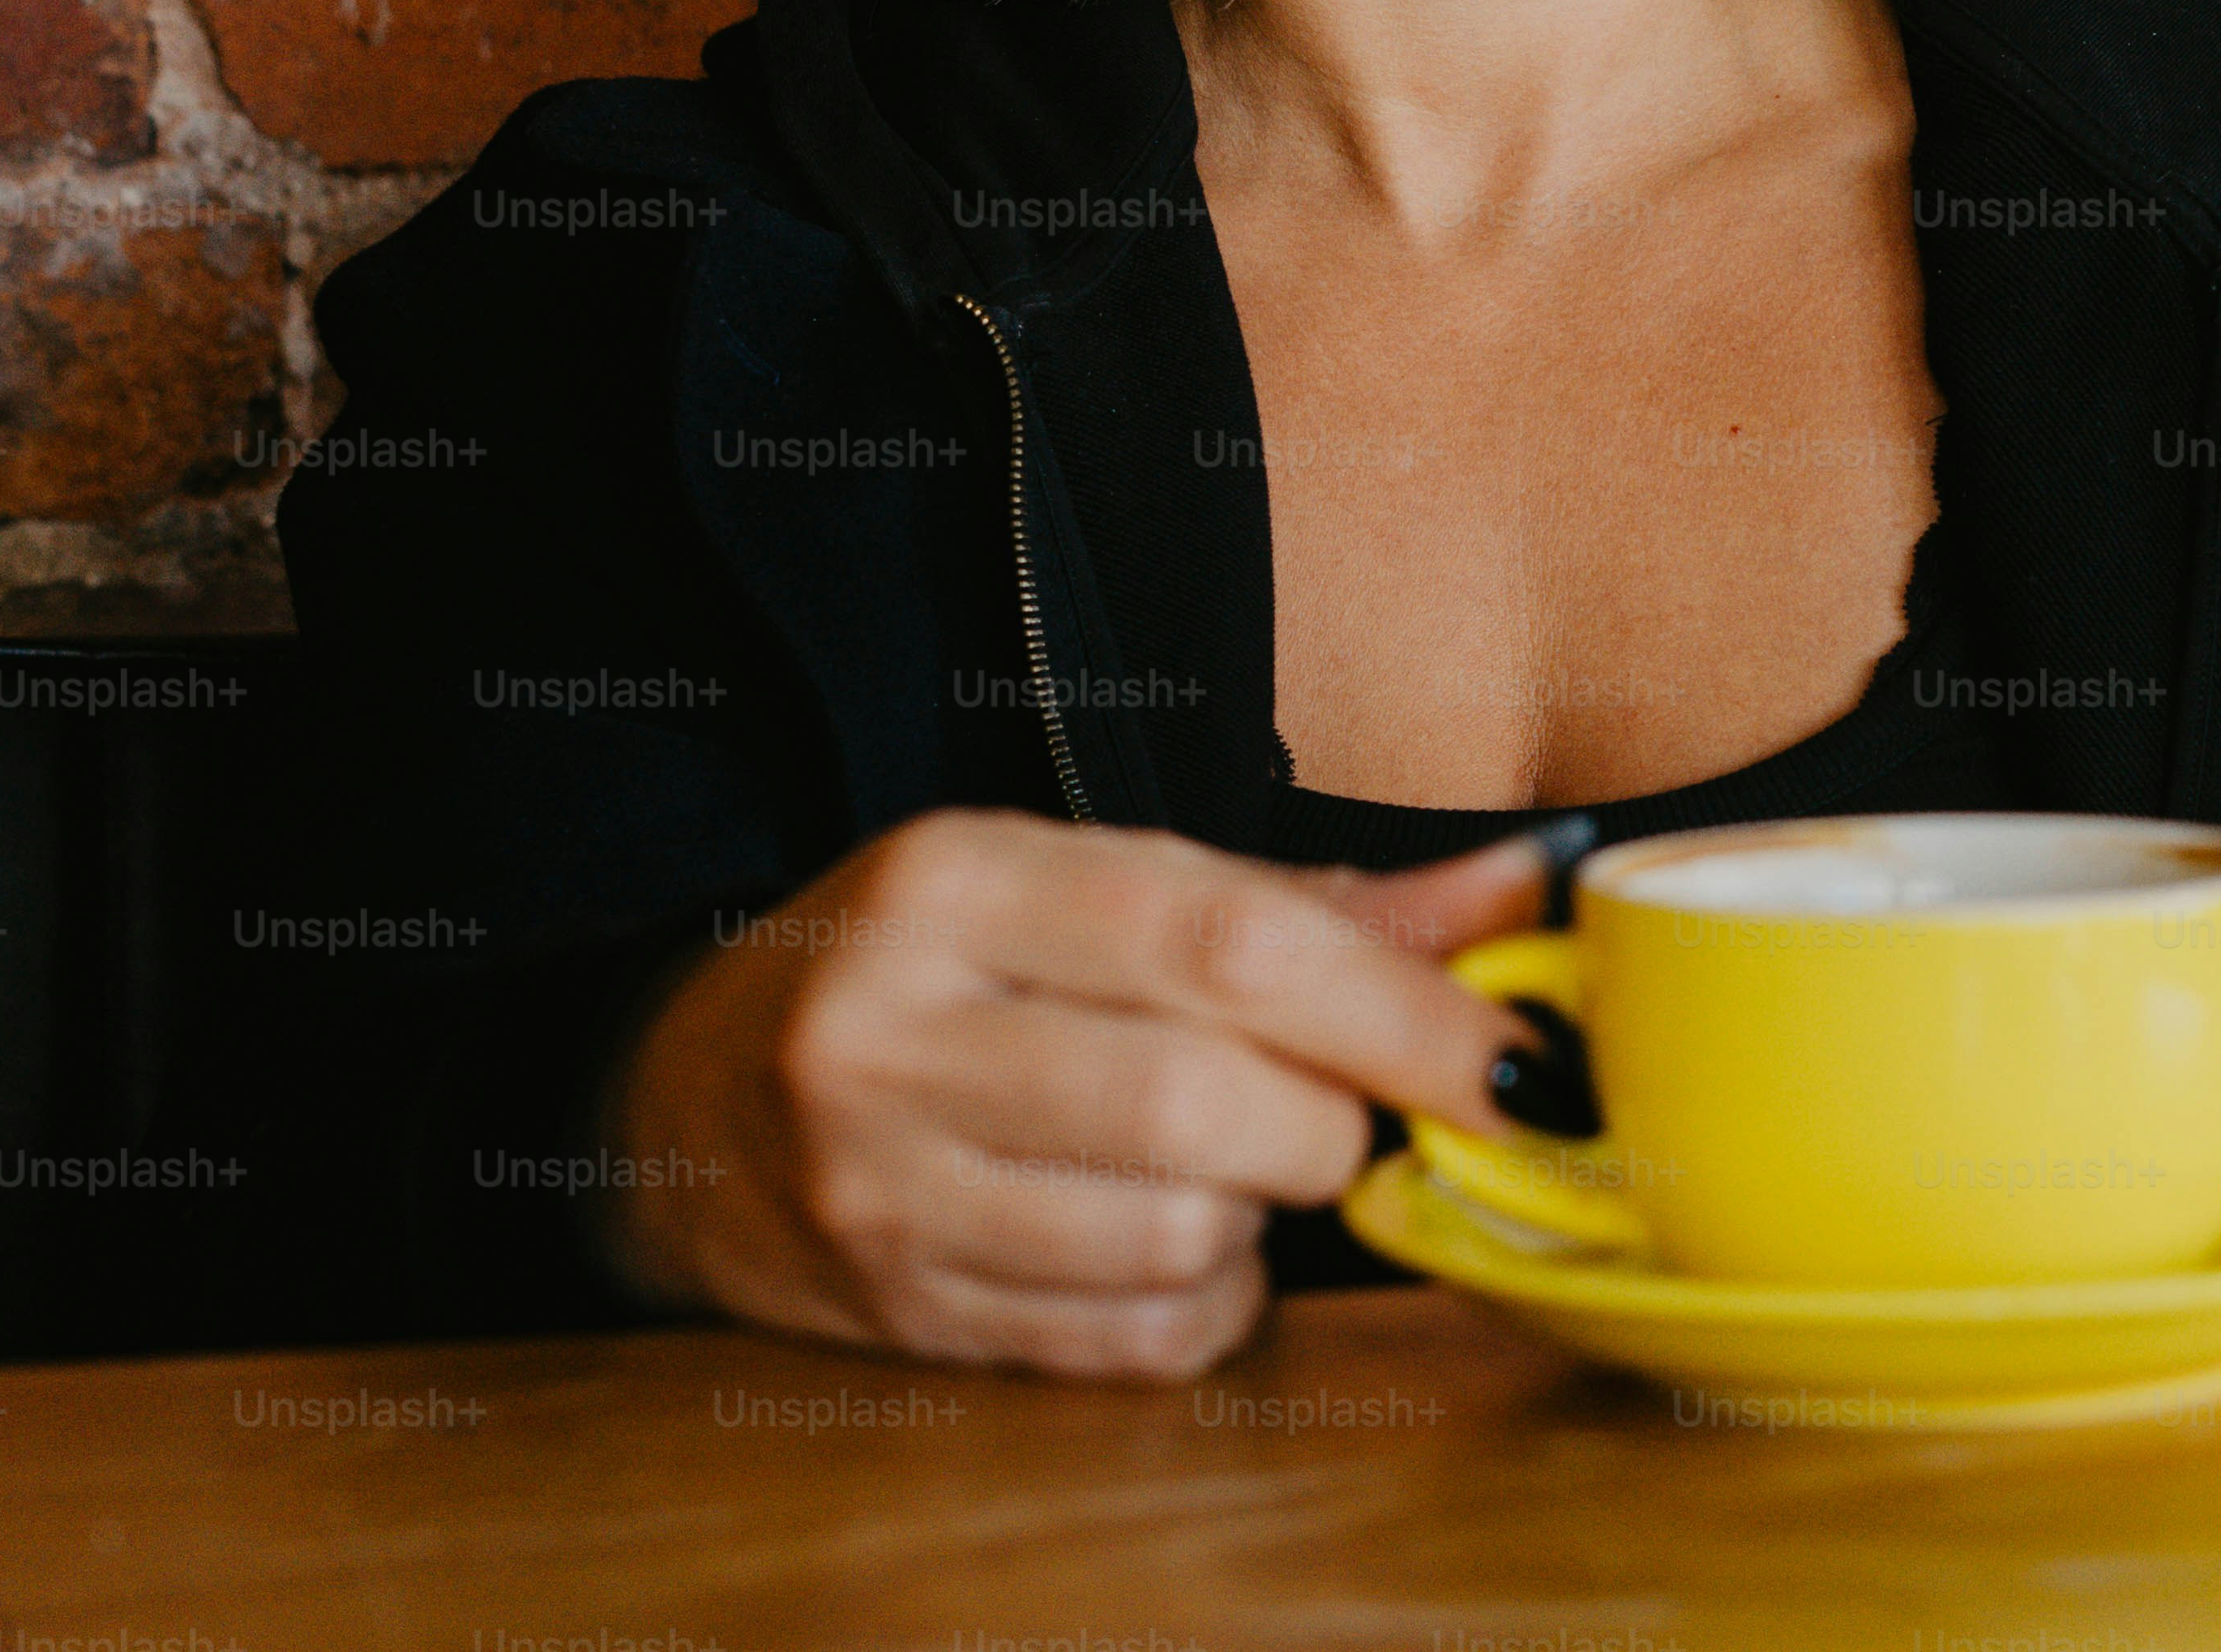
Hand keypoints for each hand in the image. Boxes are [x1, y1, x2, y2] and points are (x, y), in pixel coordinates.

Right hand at [593, 808, 1556, 1376]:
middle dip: (1329, 1122)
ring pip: (1176, 1235)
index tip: (1520, 1061)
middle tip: (1338, 1104)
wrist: (690, 1099)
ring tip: (1224, 1159)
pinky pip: (1132, 1340)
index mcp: (957, 881)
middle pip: (1206, 1106)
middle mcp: (894, 1030)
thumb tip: (1530, 889)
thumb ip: (1315, 905)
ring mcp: (878, 1188)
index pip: (1226, 942)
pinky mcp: (895, 1315)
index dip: (1403, 1010)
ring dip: (1259, 1213)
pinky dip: (1202, 1299)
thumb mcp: (1093, 887)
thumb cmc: (948, 971)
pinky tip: (1168, 1240)